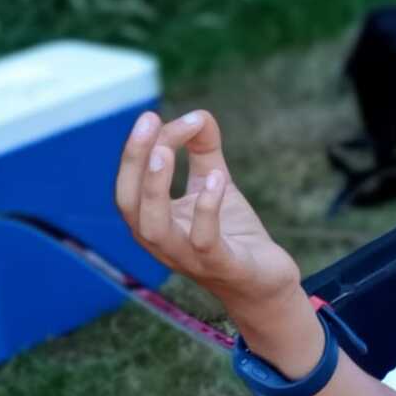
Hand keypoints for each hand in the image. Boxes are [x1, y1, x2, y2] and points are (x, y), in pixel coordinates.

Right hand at [114, 109, 301, 312]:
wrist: (266, 282)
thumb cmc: (233, 233)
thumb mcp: (215, 184)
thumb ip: (204, 150)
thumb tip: (197, 114)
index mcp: (155, 221)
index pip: (131, 184)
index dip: (138, 149)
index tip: (154, 116)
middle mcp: (162, 242)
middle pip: (130, 204)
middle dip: (134, 161)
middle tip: (148, 122)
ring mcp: (188, 257)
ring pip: (154, 228)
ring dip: (156, 188)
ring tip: (165, 151)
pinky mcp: (222, 265)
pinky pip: (205, 240)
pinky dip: (206, 209)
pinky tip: (217, 179)